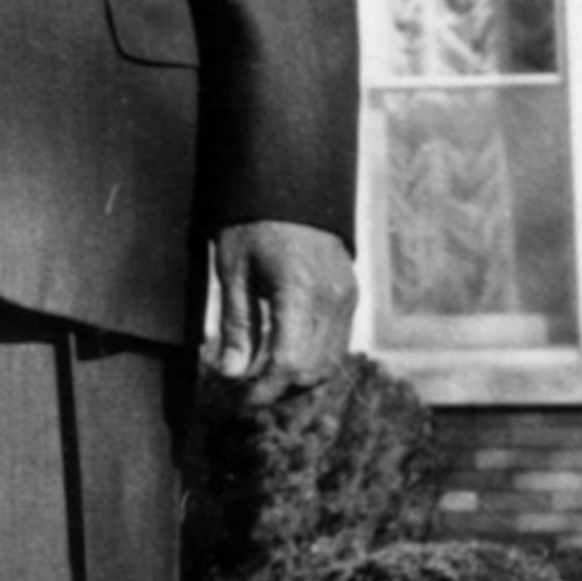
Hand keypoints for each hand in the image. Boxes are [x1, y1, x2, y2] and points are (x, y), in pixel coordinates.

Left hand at [208, 218, 354, 391]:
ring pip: (330, 361)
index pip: (288, 363)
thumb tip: (230, 374)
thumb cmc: (251, 220)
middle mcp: (333, 298)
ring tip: (259, 374)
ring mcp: (348, 296)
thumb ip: (236, 324)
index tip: (238, 403)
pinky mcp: (351, 293)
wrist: (291, 178)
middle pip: (312, 370)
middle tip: (243, 391)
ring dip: (297, 376)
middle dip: (278, 388)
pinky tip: (281, 352)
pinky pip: (337, 341)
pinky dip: (312, 356)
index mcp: (299, 291)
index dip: (263, 390)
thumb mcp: (232, 269)